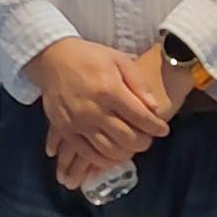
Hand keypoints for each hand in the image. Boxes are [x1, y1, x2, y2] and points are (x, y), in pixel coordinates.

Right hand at [27, 38, 172, 181]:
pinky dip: (103, 159)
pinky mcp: (65, 130)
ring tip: (132, 145)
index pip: (140, 117)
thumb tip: (155, 108)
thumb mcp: (119, 59)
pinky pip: (86, 154)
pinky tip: (112, 154)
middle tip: (148, 138)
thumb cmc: (89, 57)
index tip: (163, 130)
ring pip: (109, 151)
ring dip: (125, 152)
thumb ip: (138, 83)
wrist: (52, 58)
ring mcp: (78, 123)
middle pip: (127, 138)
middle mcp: (94, 110)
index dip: (156, 127)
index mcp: (109, 90)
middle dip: (143, 142)